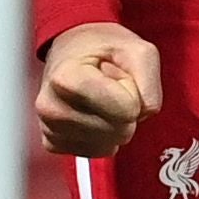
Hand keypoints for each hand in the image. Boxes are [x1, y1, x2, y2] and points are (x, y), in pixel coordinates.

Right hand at [34, 23, 162, 157]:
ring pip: (109, 145)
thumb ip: (149, 81)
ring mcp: (50, 128)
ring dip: (114, 123)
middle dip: (124, 110)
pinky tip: (91, 113)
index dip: (132, 92)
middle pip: (119, 131)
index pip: (127, 110)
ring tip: (99, 99)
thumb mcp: (138, 50)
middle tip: (109, 87)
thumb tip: (144, 112)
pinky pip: (97, 151)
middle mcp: (51, 106)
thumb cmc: (101, 48)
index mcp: (67, 78)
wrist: (73, 49)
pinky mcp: (53, 143)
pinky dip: (102, 136)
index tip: (115, 76)